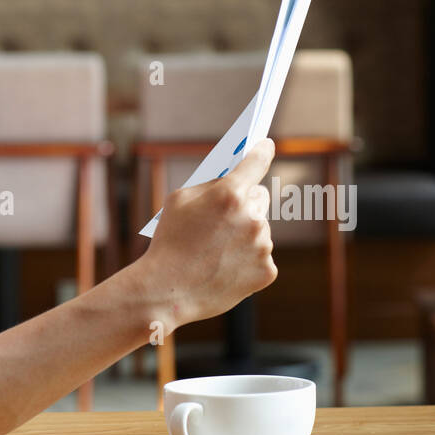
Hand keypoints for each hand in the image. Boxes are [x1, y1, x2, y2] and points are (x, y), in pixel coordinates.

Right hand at [140, 138, 277, 335]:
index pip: (257, 161)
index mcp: (230, 194)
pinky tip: (227, 266)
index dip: (262, 150)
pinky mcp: (267, 271)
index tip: (266, 145)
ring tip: (218, 249)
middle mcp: (252, 217)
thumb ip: (209, 185)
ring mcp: (262, 245)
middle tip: (226, 215)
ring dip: (246, 233)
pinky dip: (248, 259)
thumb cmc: (169, 241)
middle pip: (260, 197)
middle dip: (246, 202)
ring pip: (260, 229)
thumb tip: (231, 178)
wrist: (167, 289)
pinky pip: (261, 256)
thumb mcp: (179, 200)